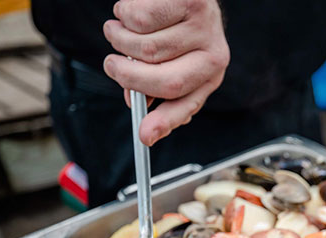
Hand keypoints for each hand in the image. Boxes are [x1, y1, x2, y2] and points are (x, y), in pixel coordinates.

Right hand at [103, 0, 229, 145]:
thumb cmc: (174, 23)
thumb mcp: (171, 58)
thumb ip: (154, 84)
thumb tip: (134, 103)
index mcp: (209, 75)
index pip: (187, 104)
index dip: (164, 123)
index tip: (144, 136)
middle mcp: (213, 55)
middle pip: (165, 82)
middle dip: (128, 77)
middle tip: (112, 65)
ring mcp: (204, 29)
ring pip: (145, 48)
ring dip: (119, 38)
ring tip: (119, 29)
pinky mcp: (190, 2)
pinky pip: (139, 18)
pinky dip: (123, 14)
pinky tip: (130, 10)